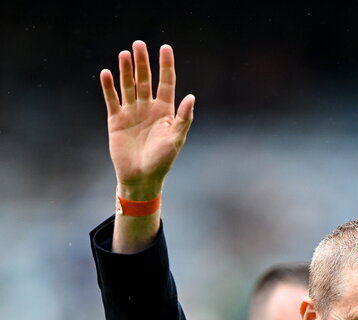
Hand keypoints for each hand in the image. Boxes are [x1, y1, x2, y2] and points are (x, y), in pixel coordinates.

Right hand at [100, 41, 194, 198]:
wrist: (141, 178)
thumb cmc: (162, 162)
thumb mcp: (176, 140)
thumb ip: (183, 119)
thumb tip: (191, 97)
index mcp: (164, 111)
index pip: (166, 83)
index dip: (166, 65)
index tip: (165, 47)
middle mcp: (148, 108)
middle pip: (145, 79)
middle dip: (142, 62)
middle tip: (139, 44)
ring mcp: (131, 113)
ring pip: (128, 86)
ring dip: (126, 70)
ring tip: (124, 54)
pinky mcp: (116, 120)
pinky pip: (112, 100)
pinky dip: (109, 87)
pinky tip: (106, 73)